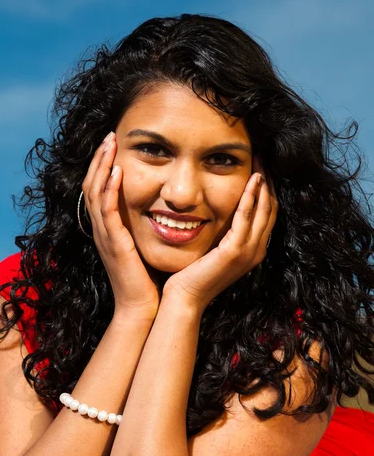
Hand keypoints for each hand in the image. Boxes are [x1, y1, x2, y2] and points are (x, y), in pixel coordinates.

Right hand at [82, 132, 159, 319]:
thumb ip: (147, 227)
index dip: (103, 166)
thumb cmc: (148, 280)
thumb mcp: (145, 247)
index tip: (115, 144)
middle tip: (109, 135)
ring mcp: (105, 236)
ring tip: (110, 143)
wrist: (143, 308)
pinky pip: (107, 211)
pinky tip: (118, 171)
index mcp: (109, 229)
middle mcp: (102, 230)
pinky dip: (110, 189)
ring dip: (102, 166)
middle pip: (91, 185)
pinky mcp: (114, 244)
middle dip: (99, 158)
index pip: (99, 190)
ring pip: (95, 193)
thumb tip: (166, 209)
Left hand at [163, 168, 277, 314]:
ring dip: (263, 186)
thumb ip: (222, 233)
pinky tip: (250, 182)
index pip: (267, 214)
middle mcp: (256, 251)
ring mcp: (248, 252)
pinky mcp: (235, 252)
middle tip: (263, 159)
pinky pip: (246, 219)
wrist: (185, 297)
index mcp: (253, 250)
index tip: (260, 168)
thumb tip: (220, 210)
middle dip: (268, 183)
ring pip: (264, 211)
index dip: (266, 191)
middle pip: (270, 209)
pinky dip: (250, 199)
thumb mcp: (214, 249)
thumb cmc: (193, 273)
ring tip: (259, 163)